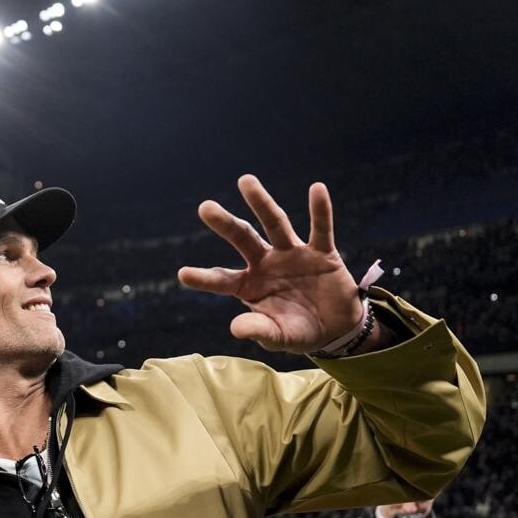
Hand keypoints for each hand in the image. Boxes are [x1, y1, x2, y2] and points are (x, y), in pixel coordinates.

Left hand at [177, 177, 365, 352]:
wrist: (335, 329)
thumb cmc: (299, 332)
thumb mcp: (278, 336)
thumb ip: (259, 330)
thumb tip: (235, 328)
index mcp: (249, 286)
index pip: (222, 279)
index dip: (205, 278)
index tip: (182, 274)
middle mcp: (266, 264)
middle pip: (243, 238)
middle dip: (225, 224)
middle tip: (205, 207)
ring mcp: (292, 254)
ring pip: (275, 224)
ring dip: (262, 203)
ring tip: (245, 181)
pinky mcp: (321, 253)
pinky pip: (320, 229)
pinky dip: (320, 210)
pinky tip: (317, 189)